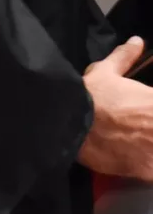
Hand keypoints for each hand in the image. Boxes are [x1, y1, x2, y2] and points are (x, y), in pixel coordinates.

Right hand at [80, 37, 152, 179]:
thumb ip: (123, 58)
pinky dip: (149, 169)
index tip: (148, 113)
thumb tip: (137, 40)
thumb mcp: (104, 72)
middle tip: (143, 131)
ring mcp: (152, 151)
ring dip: (150, 148)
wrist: (69, 122)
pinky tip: (141, 163)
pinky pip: (152, 173)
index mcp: (152, 102)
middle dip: (152, 130)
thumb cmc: (90, 96)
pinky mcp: (146, 171)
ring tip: (142, 144)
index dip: (151, 109)